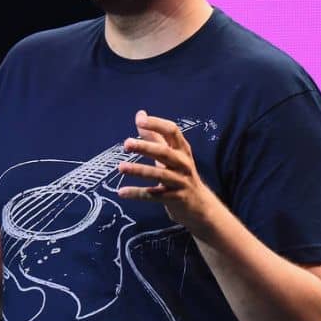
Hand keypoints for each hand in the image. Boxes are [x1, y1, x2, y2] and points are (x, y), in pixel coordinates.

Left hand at [117, 110, 221, 232]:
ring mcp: (181, 181)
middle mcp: (183, 163)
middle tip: (126, 144)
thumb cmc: (181, 174)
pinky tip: (122, 192)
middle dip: (145, 147)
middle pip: (164, 152)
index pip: (172, 131)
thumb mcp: (171, 154)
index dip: (157, 124)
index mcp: (182, 149)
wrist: (199, 206)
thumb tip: (140, 114)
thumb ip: (155, 136)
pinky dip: (138, 193)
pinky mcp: (175, 199)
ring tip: (120, 167)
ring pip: (159, 174)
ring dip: (139, 170)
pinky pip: (155, 195)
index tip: (140, 120)